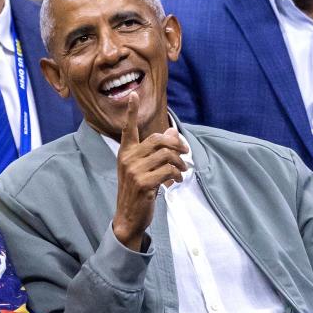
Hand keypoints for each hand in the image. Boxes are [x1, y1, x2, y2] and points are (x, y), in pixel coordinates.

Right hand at [113, 93, 187, 249]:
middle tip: (186, 154)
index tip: (132, 95)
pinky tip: (177, 180)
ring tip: (182, 170)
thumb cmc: (138, 191)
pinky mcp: (143, 183)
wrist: (128, 218)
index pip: (128, 129)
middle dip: (177, 145)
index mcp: (125, 153)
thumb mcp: (145, 168)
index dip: (130, 112)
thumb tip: (174, 132)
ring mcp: (134, 171)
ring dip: (180, 162)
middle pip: (158, 140)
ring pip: (167, 155)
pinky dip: (177, 174)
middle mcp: (127, 159)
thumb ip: (157, 151)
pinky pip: (168, 170)